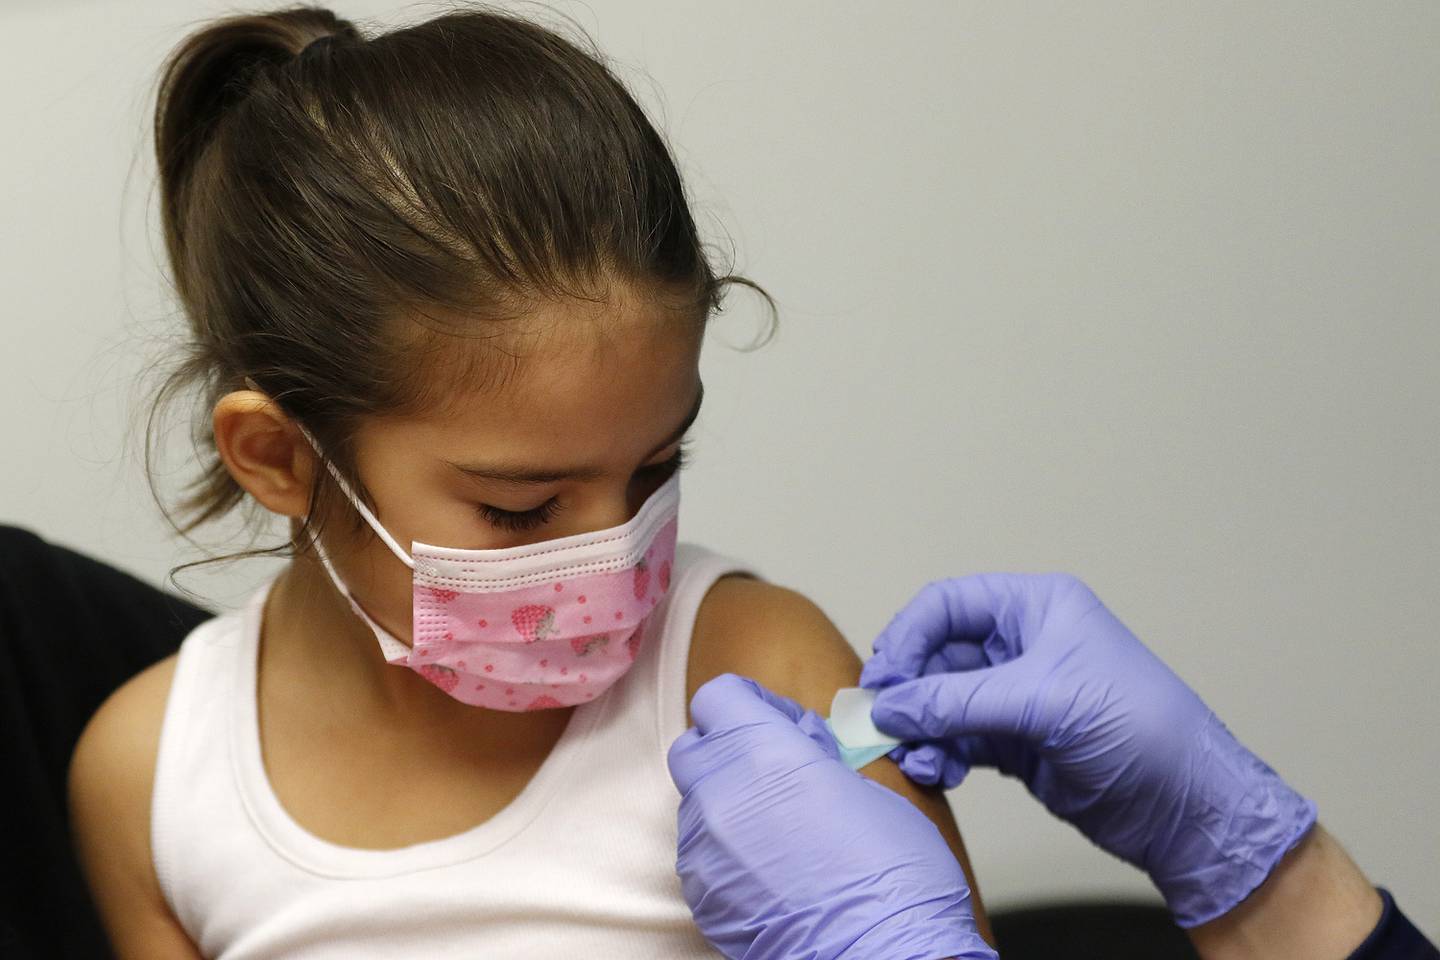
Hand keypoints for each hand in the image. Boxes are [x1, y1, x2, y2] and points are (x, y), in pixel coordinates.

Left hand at [667, 673, 994, 959]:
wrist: (883, 958)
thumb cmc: (893, 878)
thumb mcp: (868, 788)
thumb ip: (815, 757)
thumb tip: (801, 749)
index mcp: (764, 753)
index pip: (718, 697)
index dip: (748, 702)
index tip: (773, 718)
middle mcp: (721, 794)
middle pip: (694, 747)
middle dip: (727, 749)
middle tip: (772, 767)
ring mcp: (704, 847)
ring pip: (695, 802)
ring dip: (727, 801)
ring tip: (778, 826)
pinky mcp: (701, 894)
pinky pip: (700, 853)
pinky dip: (726, 850)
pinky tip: (771, 866)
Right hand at [861, 573, 1316, 927]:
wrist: (1186, 807)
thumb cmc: (1139, 729)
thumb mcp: (1042, 702)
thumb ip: (956, 702)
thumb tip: (887, 708)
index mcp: (1037, 607)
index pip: (946, 605)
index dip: (907, 637)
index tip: (883, 680)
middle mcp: (1022, 644)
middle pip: (935, 655)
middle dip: (907, 692)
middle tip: (882, 726)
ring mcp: (1016, 694)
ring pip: (940, 702)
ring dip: (920, 731)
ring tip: (916, 761)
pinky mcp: (1015, 741)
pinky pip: (956, 739)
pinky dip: (939, 755)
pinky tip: (938, 775)